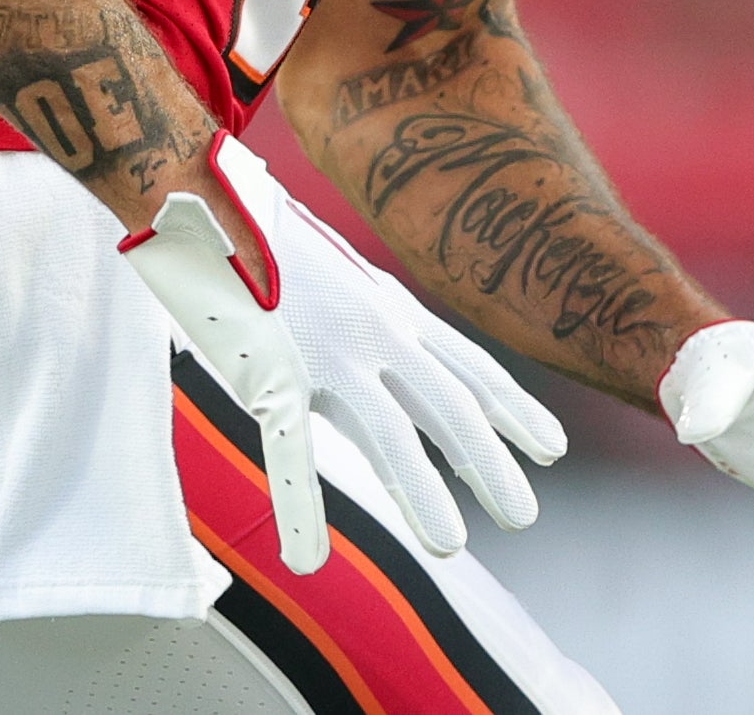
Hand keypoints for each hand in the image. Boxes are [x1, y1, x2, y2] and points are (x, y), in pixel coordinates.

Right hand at [120, 135, 566, 571]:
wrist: (202, 195)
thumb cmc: (269, 237)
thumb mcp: (343, 280)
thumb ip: (373, 333)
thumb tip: (401, 389)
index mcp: (391, 309)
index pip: (470, 367)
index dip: (514, 410)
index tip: (551, 448)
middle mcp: (374, 329)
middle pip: (450, 405)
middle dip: (491, 462)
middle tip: (524, 514)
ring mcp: (326, 351)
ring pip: (389, 434)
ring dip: (422, 495)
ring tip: (451, 545)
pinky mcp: (271, 372)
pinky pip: (289, 451)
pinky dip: (300, 509)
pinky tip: (307, 557)